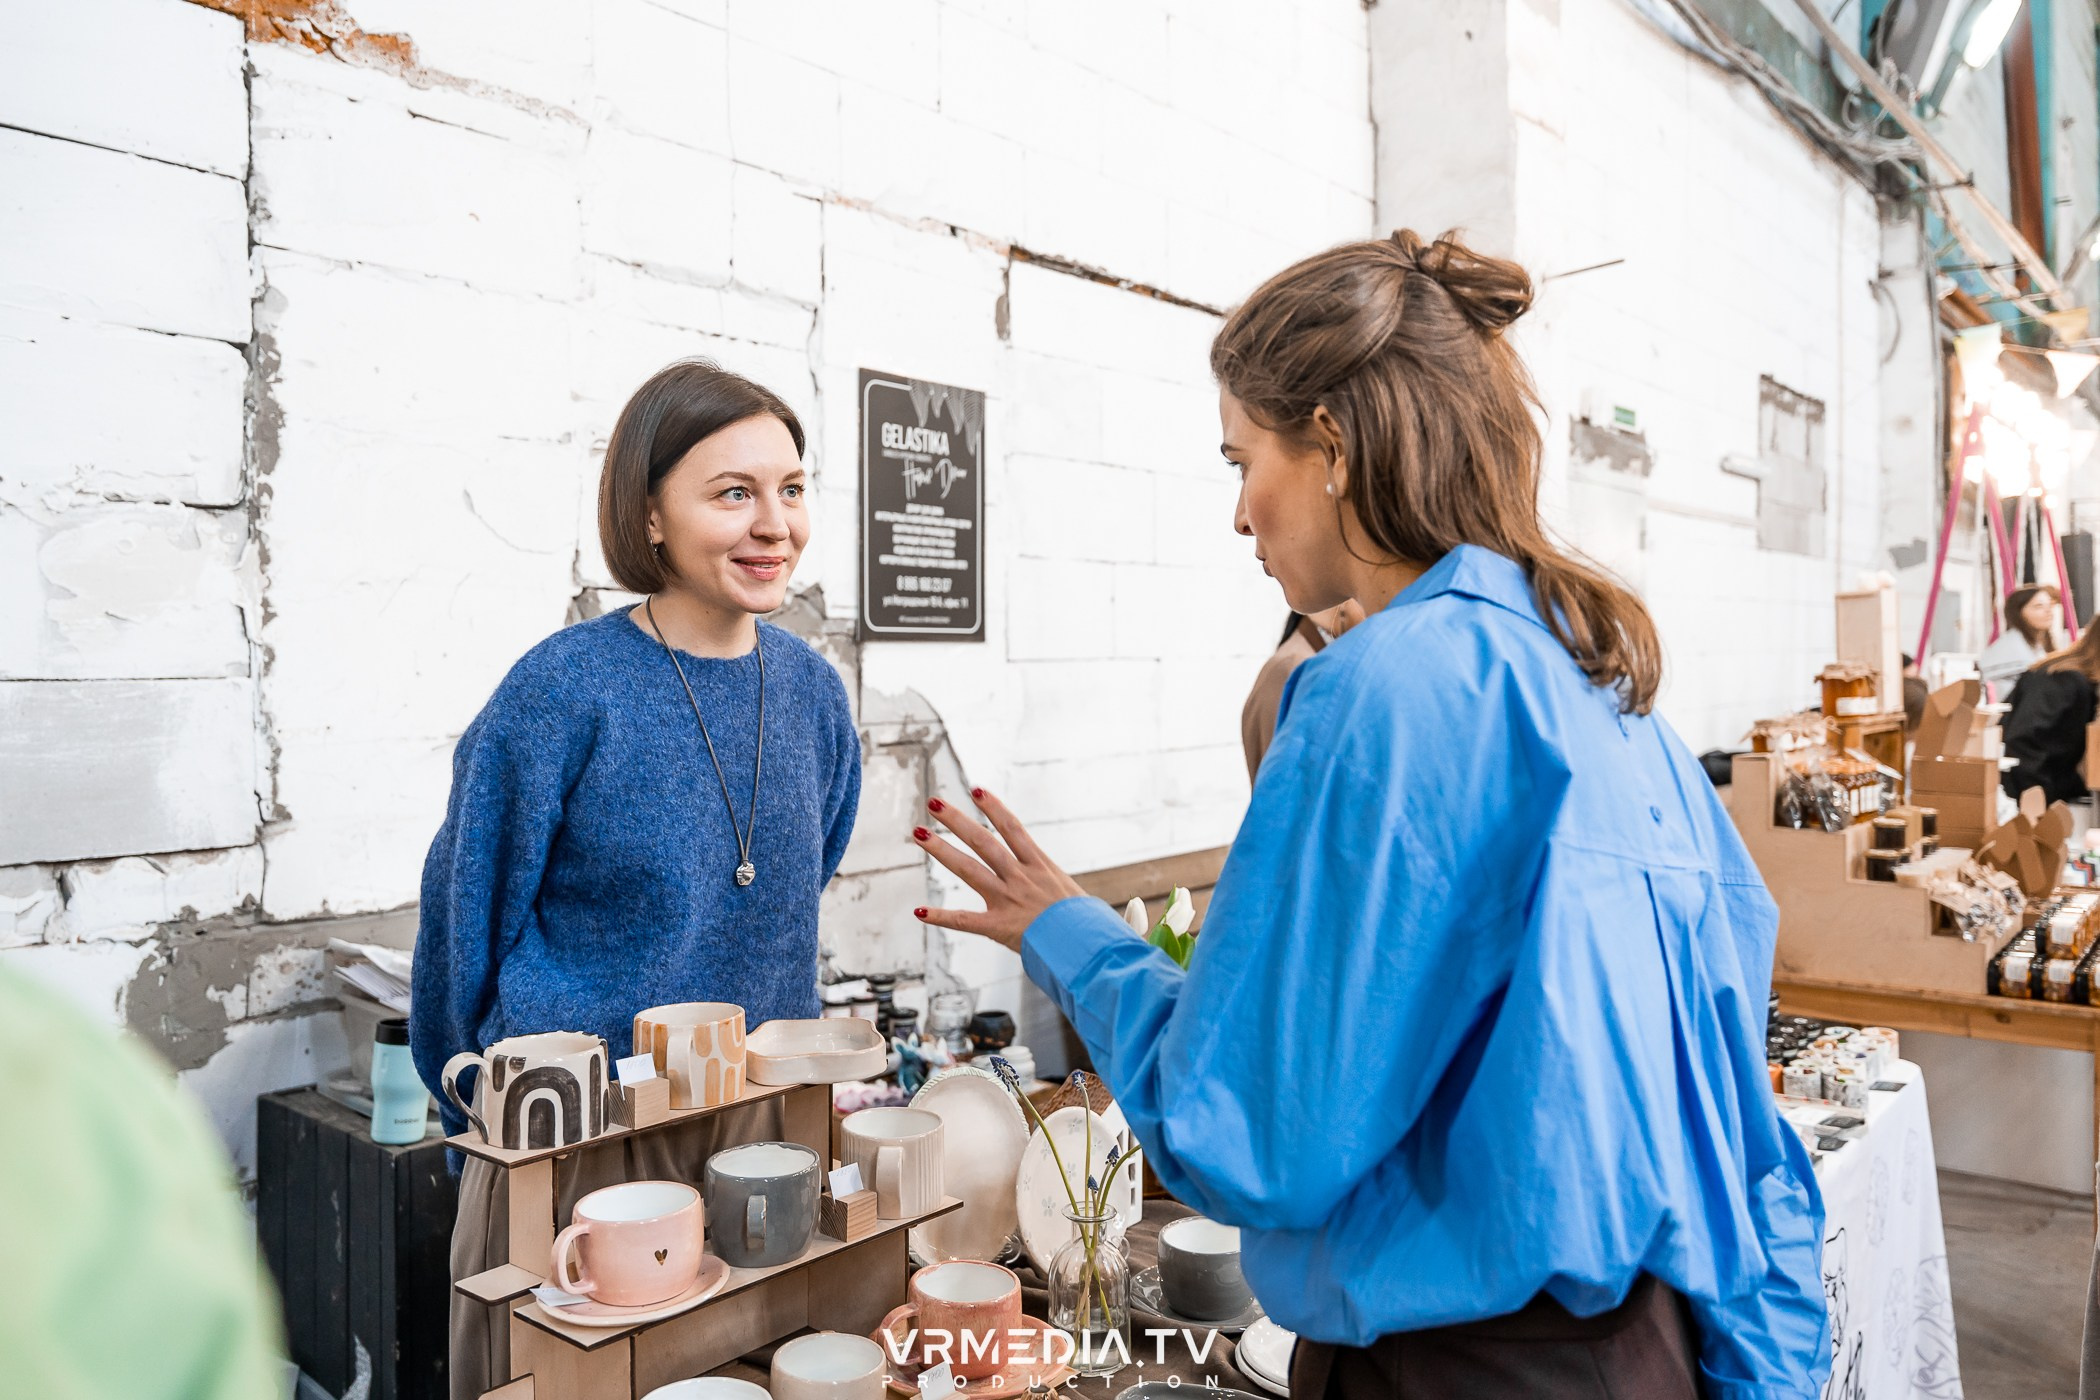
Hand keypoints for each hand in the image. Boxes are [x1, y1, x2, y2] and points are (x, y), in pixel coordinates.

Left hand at [911, 788, 1085, 952]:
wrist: (1089, 947)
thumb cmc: (1085, 924)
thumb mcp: (1069, 892)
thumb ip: (1050, 881)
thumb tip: (1046, 876)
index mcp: (1040, 866)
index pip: (1013, 828)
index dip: (994, 808)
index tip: (977, 790)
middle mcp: (1021, 877)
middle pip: (983, 841)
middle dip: (957, 820)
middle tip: (934, 802)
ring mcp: (1008, 900)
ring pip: (968, 869)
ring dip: (942, 849)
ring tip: (919, 833)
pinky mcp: (998, 927)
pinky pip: (965, 921)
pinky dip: (941, 917)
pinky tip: (920, 911)